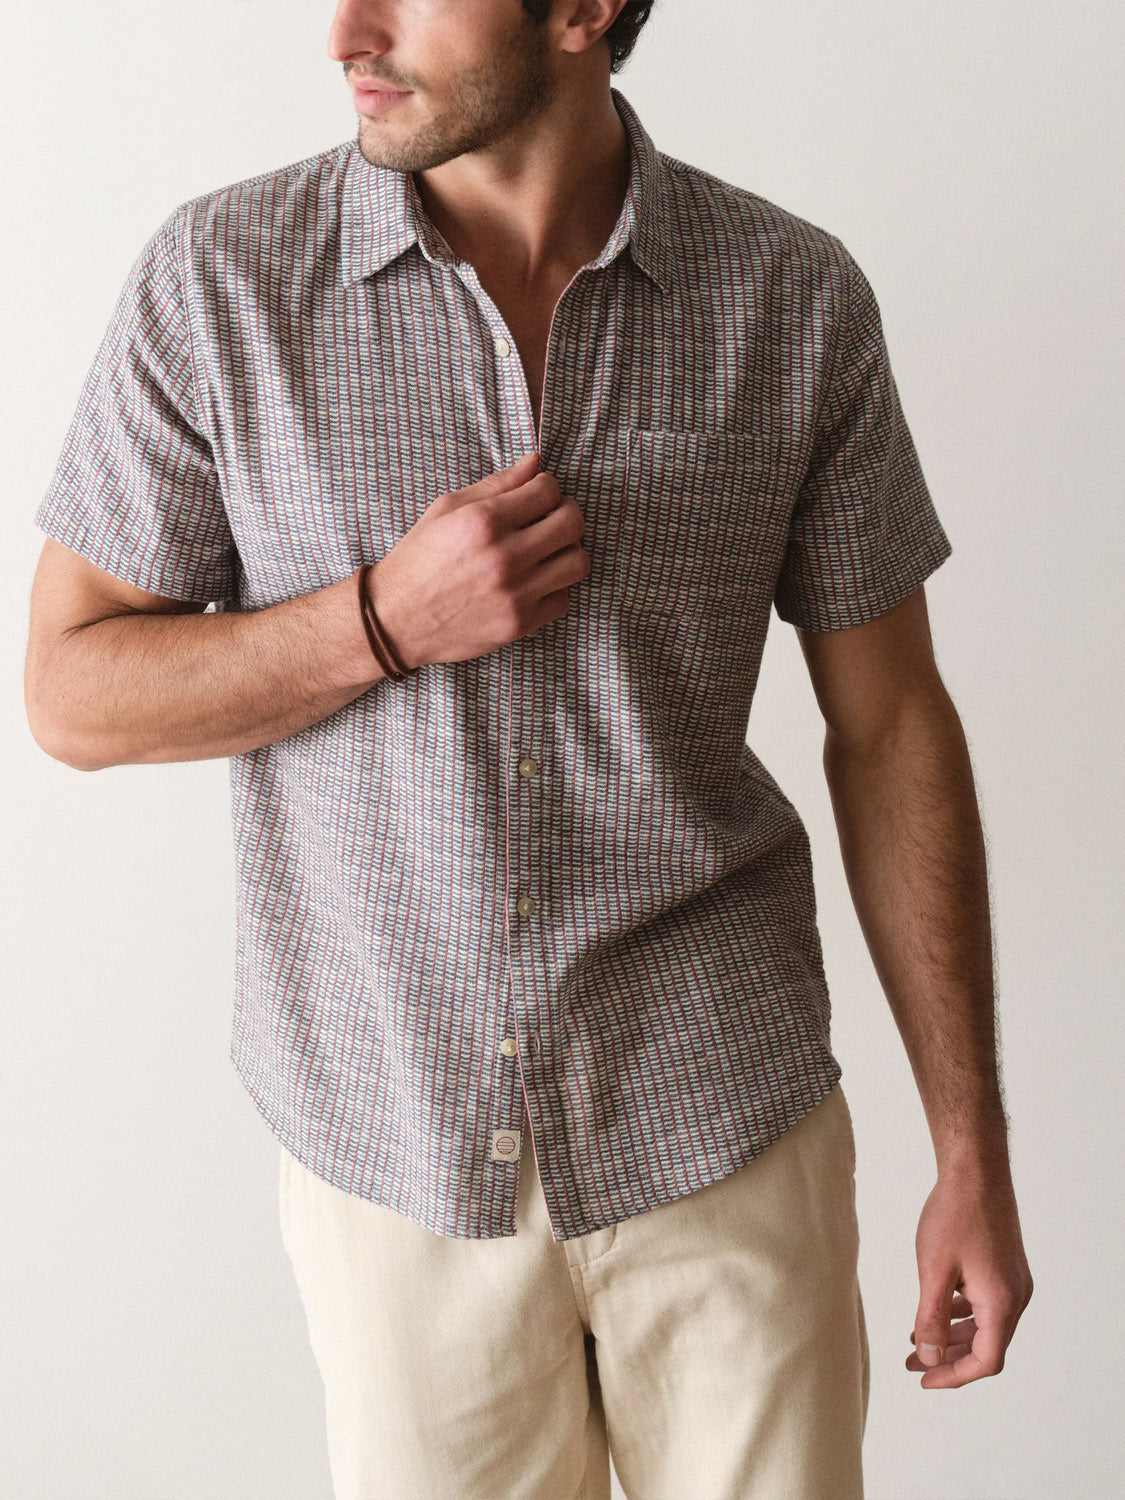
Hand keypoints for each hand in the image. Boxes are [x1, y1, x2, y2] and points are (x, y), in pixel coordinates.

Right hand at [368, 451, 590, 669]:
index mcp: (484, 521)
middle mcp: (504, 557)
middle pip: (572, 524)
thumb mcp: (447, 510)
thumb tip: (536, 462)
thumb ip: (496, 485)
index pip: (548, 490)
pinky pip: (563, 600)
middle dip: (567, 514)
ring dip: (567, 552)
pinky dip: (554, 589)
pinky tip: (534, 583)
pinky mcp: (519, 624)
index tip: (538, 495)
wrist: (396, 619)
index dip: (548, 487)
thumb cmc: (420, 559)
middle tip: (551, 519)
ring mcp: (515, 594)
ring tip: (547, 552)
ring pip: (577, 563)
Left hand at [906, 1167, 1032, 1387]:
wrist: (976, 1171)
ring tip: (918, 1340)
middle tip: (913, 1363)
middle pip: (986, 1346)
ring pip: (985, 1324)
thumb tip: (928, 1357)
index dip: (953, 1376)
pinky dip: (962, 1313)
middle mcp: (1016, 1297)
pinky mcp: (1006, 1267)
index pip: (985, 1360)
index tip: (922, 1379)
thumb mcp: (933, 1271)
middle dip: (948, 1358)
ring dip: (953, 1335)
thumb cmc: (955, 1214)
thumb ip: (931, 1318)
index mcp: (1002, 1303)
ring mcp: (1014, 1281)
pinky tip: (937, 1310)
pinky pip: (987, 1304)